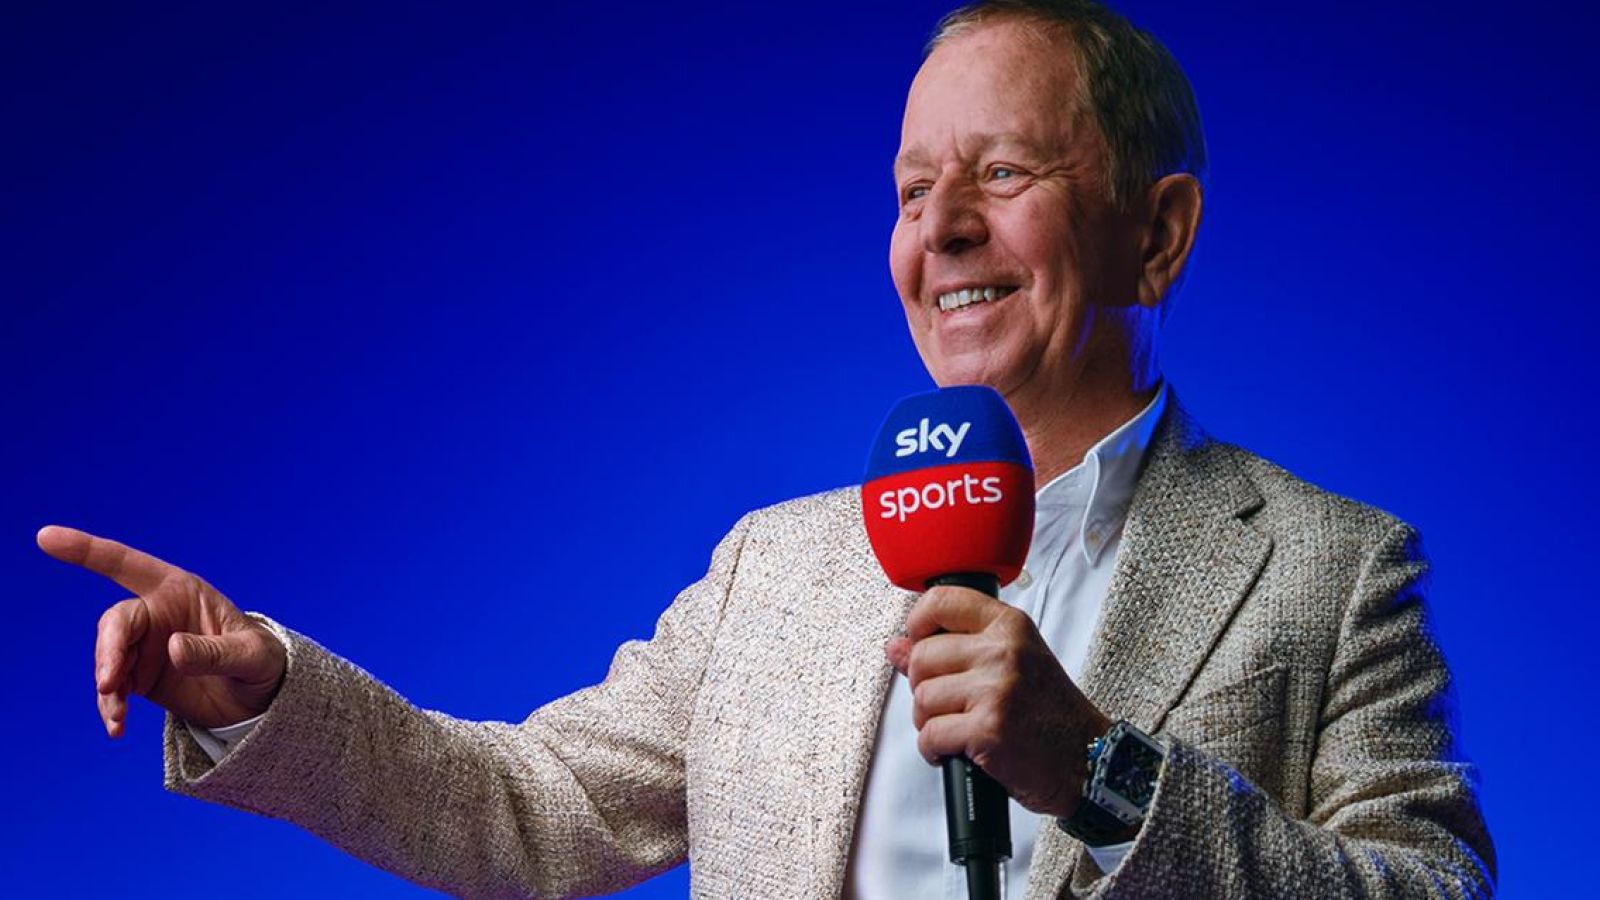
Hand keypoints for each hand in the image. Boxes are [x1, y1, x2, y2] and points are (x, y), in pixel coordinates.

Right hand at [37, 525, 286, 736]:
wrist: (260, 696)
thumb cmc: (261, 661)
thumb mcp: (251, 655)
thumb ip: (215, 651)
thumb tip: (173, 648)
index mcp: (180, 590)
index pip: (128, 565)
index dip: (87, 551)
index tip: (46, 537)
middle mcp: (156, 614)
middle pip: (116, 622)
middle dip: (108, 651)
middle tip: (109, 683)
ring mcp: (144, 646)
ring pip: (108, 658)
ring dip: (108, 686)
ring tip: (117, 716)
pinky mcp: (138, 677)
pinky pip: (113, 688)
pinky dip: (110, 706)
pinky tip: (116, 728)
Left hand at [885, 585, 1111, 817]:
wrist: (1089, 760)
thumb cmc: (1050, 713)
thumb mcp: (1010, 664)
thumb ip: (953, 649)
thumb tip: (896, 645)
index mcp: (1009, 627)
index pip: (941, 601)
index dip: (918, 624)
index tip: (919, 642)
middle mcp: (1004, 652)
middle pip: (922, 657)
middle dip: (924, 687)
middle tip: (950, 704)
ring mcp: (996, 690)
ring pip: (922, 699)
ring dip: (930, 722)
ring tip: (958, 729)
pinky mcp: (989, 730)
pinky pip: (931, 736)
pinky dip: (935, 750)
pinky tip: (957, 751)